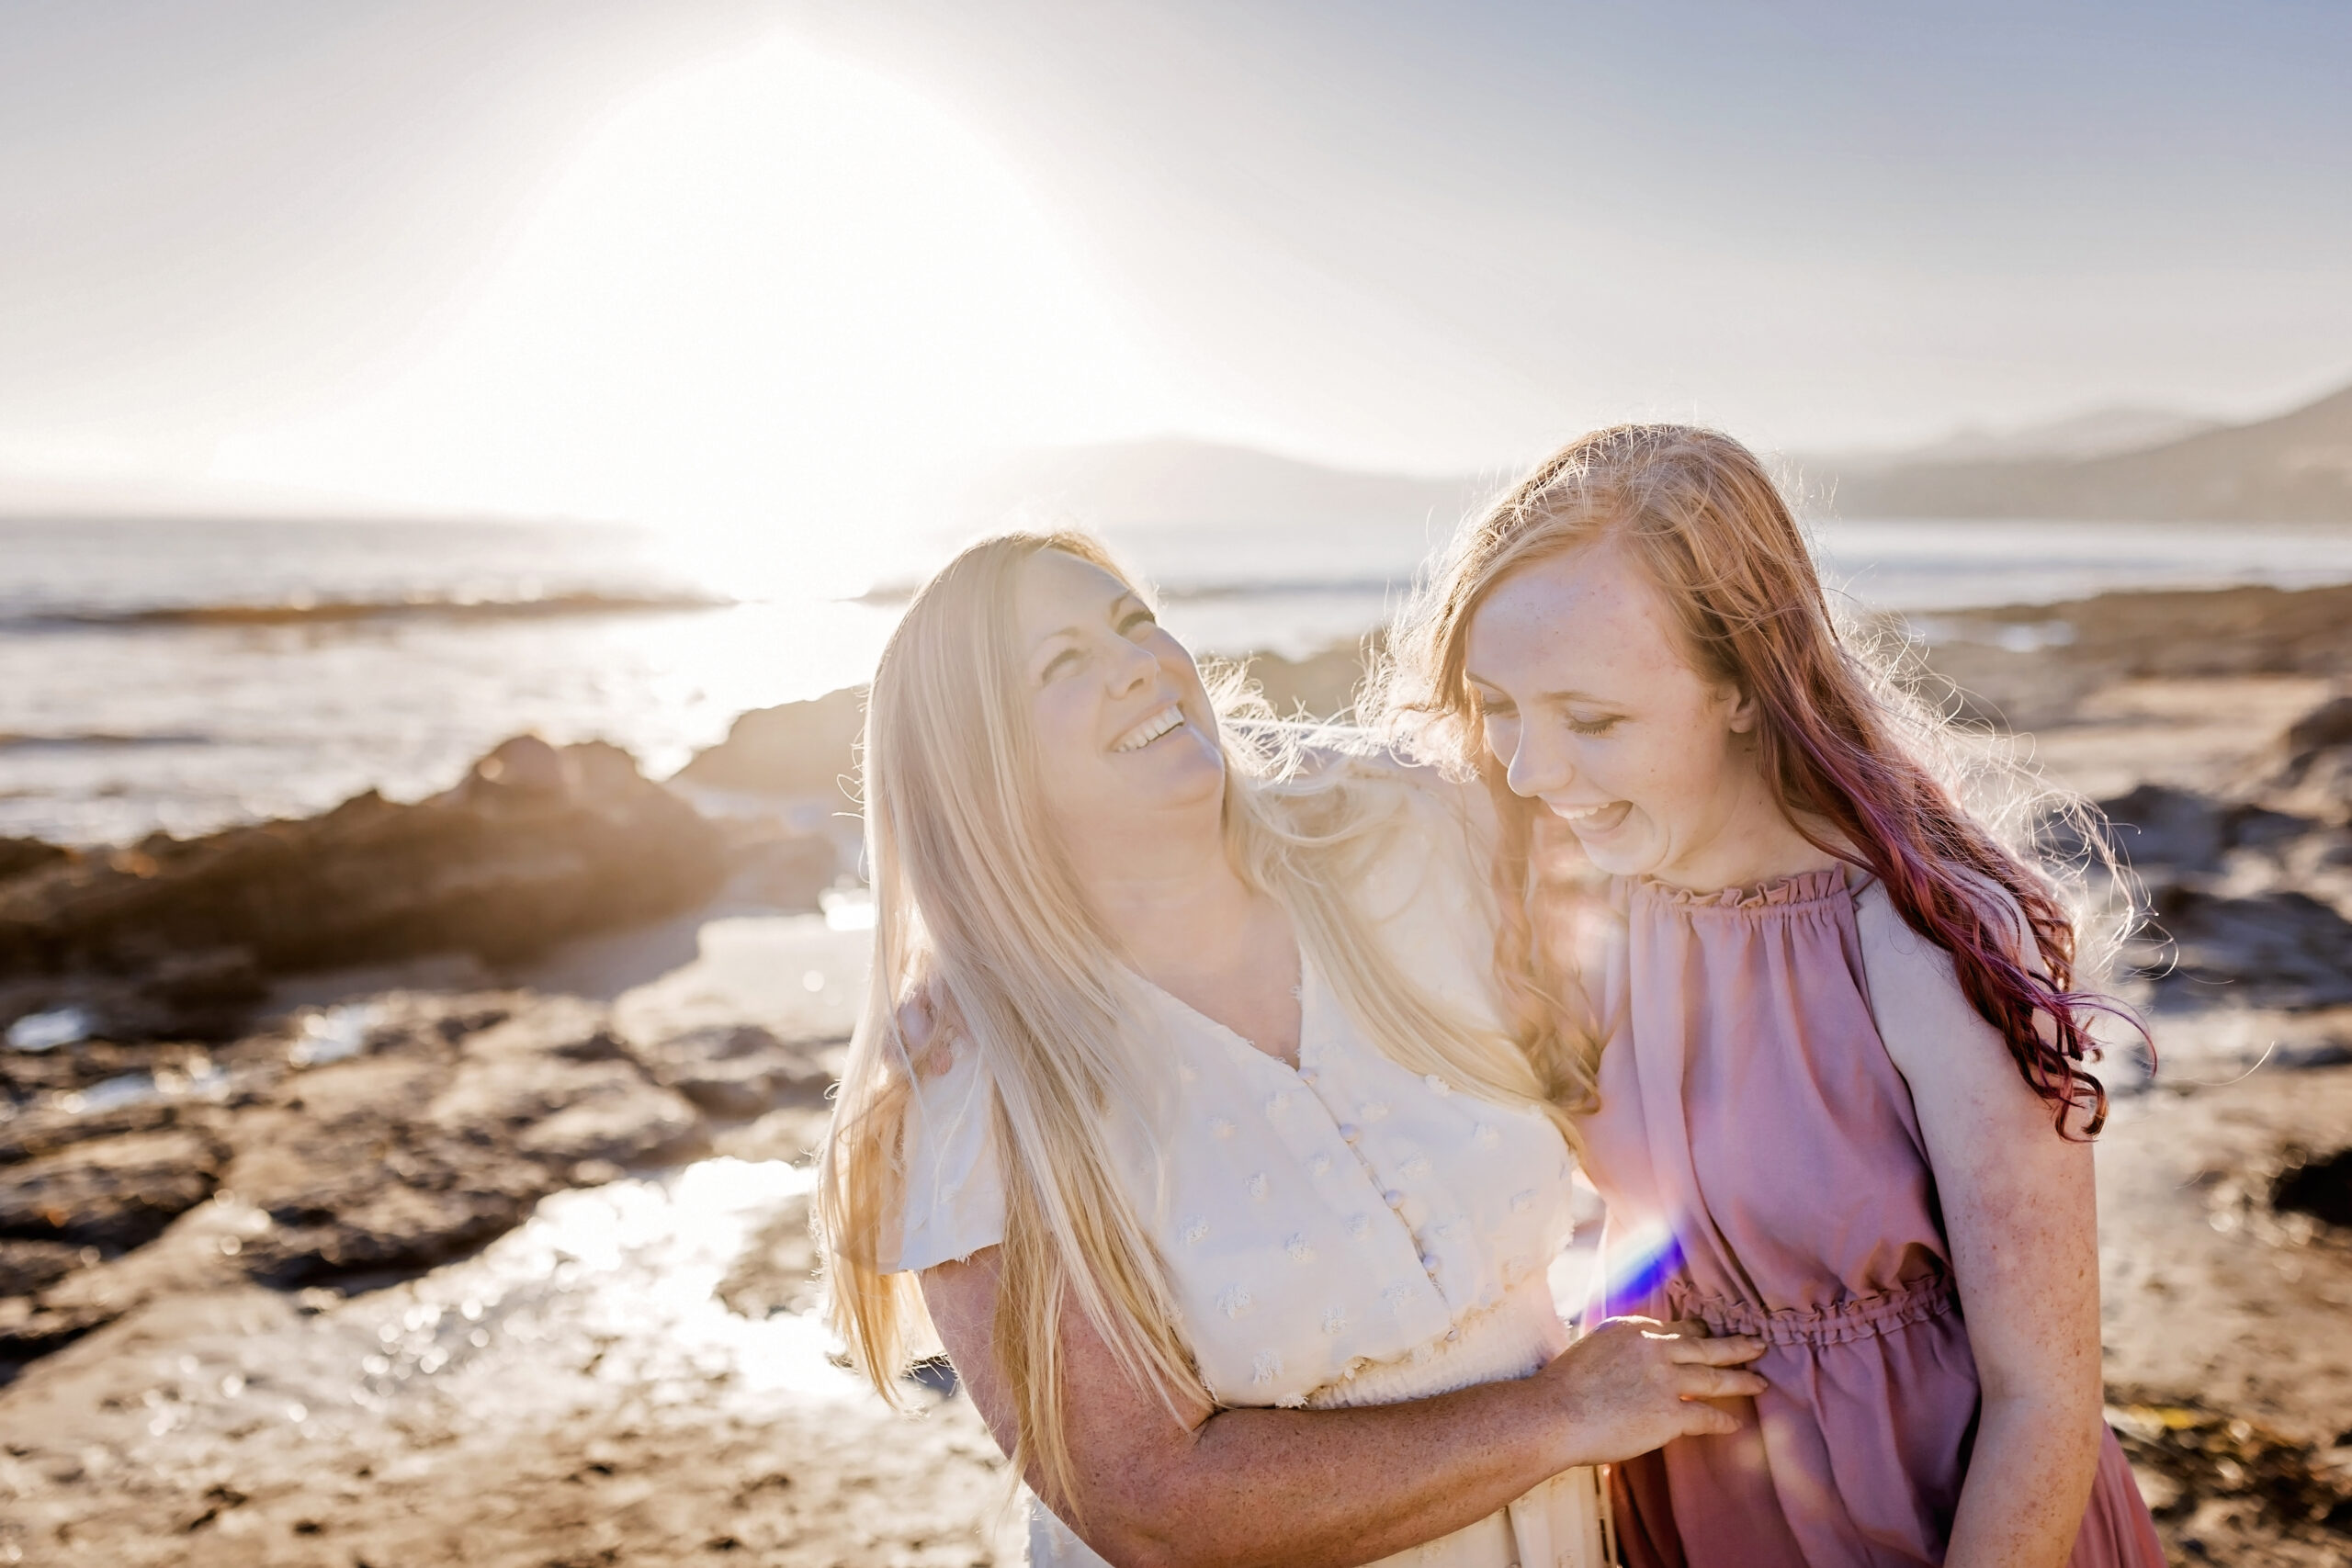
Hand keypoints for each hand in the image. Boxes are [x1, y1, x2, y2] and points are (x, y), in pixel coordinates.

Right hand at [1531, 1316, 1767, 1466]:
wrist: (1555, 1414)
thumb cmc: (1562, 1388)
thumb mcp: (1591, 1348)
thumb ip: (1618, 1350)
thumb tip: (1628, 1363)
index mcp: (1633, 1329)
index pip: (1674, 1329)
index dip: (1695, 1333)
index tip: (1707, 1335)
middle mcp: (1655, 1348)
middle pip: (1704, 1345)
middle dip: (1734, 1345)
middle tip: (1757, 1344)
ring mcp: (1666, 1380)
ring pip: (1715, 1377)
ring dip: (1742, 1379)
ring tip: (1761, 1382)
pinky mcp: (1670, 1414)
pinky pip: (1706, 1416)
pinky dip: (1723, 1421)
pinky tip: (1735, 1423)